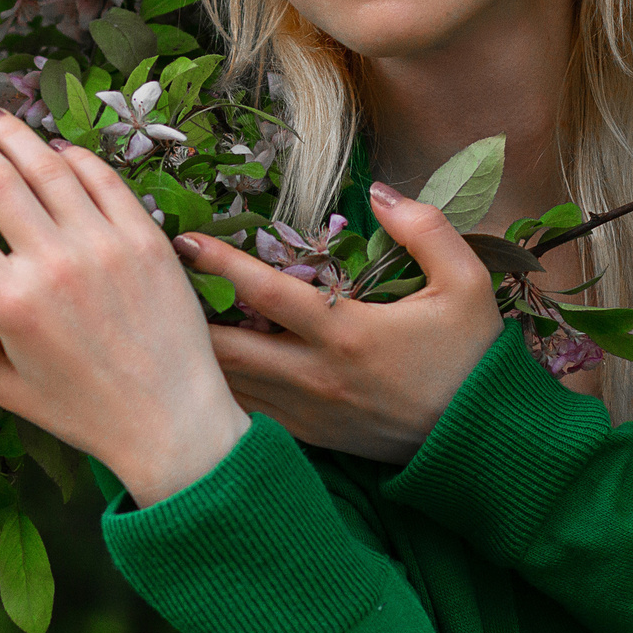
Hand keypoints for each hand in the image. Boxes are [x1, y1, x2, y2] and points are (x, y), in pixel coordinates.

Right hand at [0, 103, 247, 506]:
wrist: (172, 419)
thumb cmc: (83, 411)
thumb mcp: (5, 387)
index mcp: (11, 303)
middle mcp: (55, 264)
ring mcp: (105, 245)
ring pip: (48, 166)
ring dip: (12, 132)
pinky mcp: (147, 237)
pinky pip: (103, 179)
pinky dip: (73, 154)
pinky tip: (52, 144)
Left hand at [179, 181, 504, 467]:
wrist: (480, 441)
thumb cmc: (472, 358)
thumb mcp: (467, 284)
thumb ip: (425, 229)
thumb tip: (380, 191)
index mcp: (348, 334)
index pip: (267, 293)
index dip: (220, 264)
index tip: (184, 240)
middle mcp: (316, 377)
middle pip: (227, 348)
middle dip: (185, 317)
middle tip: (152, 284)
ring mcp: (307, 413)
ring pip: (229, 385)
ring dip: (196, 354)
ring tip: (164, 321)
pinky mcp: (308, 438)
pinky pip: (246, 413)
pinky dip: (219, 389)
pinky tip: (198, 367)